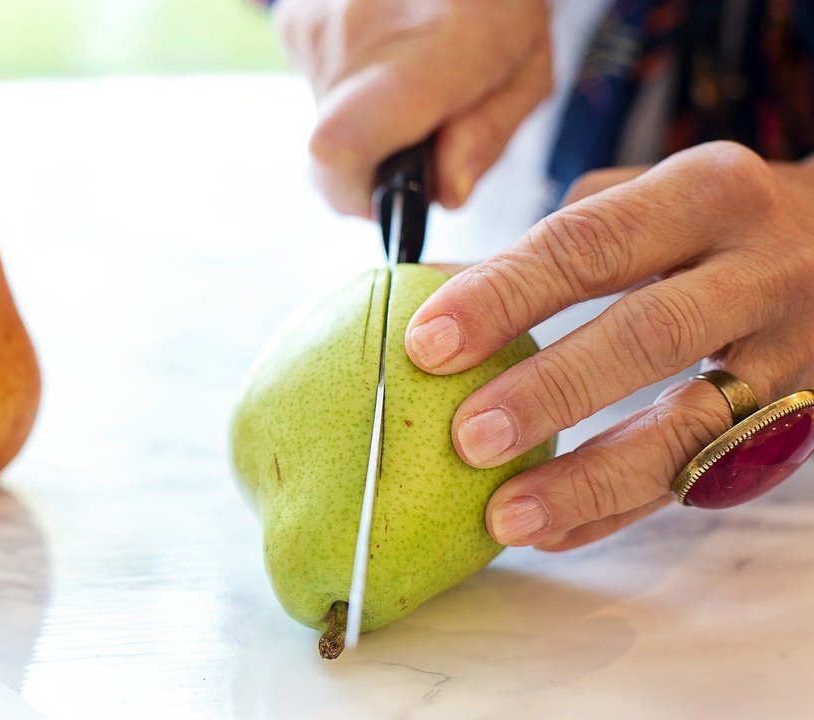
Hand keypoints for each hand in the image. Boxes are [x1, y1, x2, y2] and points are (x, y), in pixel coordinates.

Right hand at [273, 0, 550, 215]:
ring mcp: (314, 27)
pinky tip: (385, 50)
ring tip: (408, 73)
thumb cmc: (498, 0)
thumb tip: (443, 194)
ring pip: (326, 121)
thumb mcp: (526, 72)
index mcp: (431, 54)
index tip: (395, 194)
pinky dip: (350, 87)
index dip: (358, 195)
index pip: (341, 151)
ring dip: (366, 120)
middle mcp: (357, 38)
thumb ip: (485, 140)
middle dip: (378, 160)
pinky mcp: (292, 24)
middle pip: (335, 151)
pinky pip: (316, 85)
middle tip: (422, 123)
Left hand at [402, 141, 813, 550]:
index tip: (428, 344)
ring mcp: (790, 349)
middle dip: (552, 392)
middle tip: (467, 437)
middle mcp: (758, 266)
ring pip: (694, 425)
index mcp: (702, 193)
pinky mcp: (797, 417)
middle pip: (649, 334)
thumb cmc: (710, 222)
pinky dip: (624, 510)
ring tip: (507, 514)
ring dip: (592, 478)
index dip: (504, 296)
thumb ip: (544, 248)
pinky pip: (706, 477)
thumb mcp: (640, 201)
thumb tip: (423, 292)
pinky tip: (555, 531)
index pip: (589, 244)